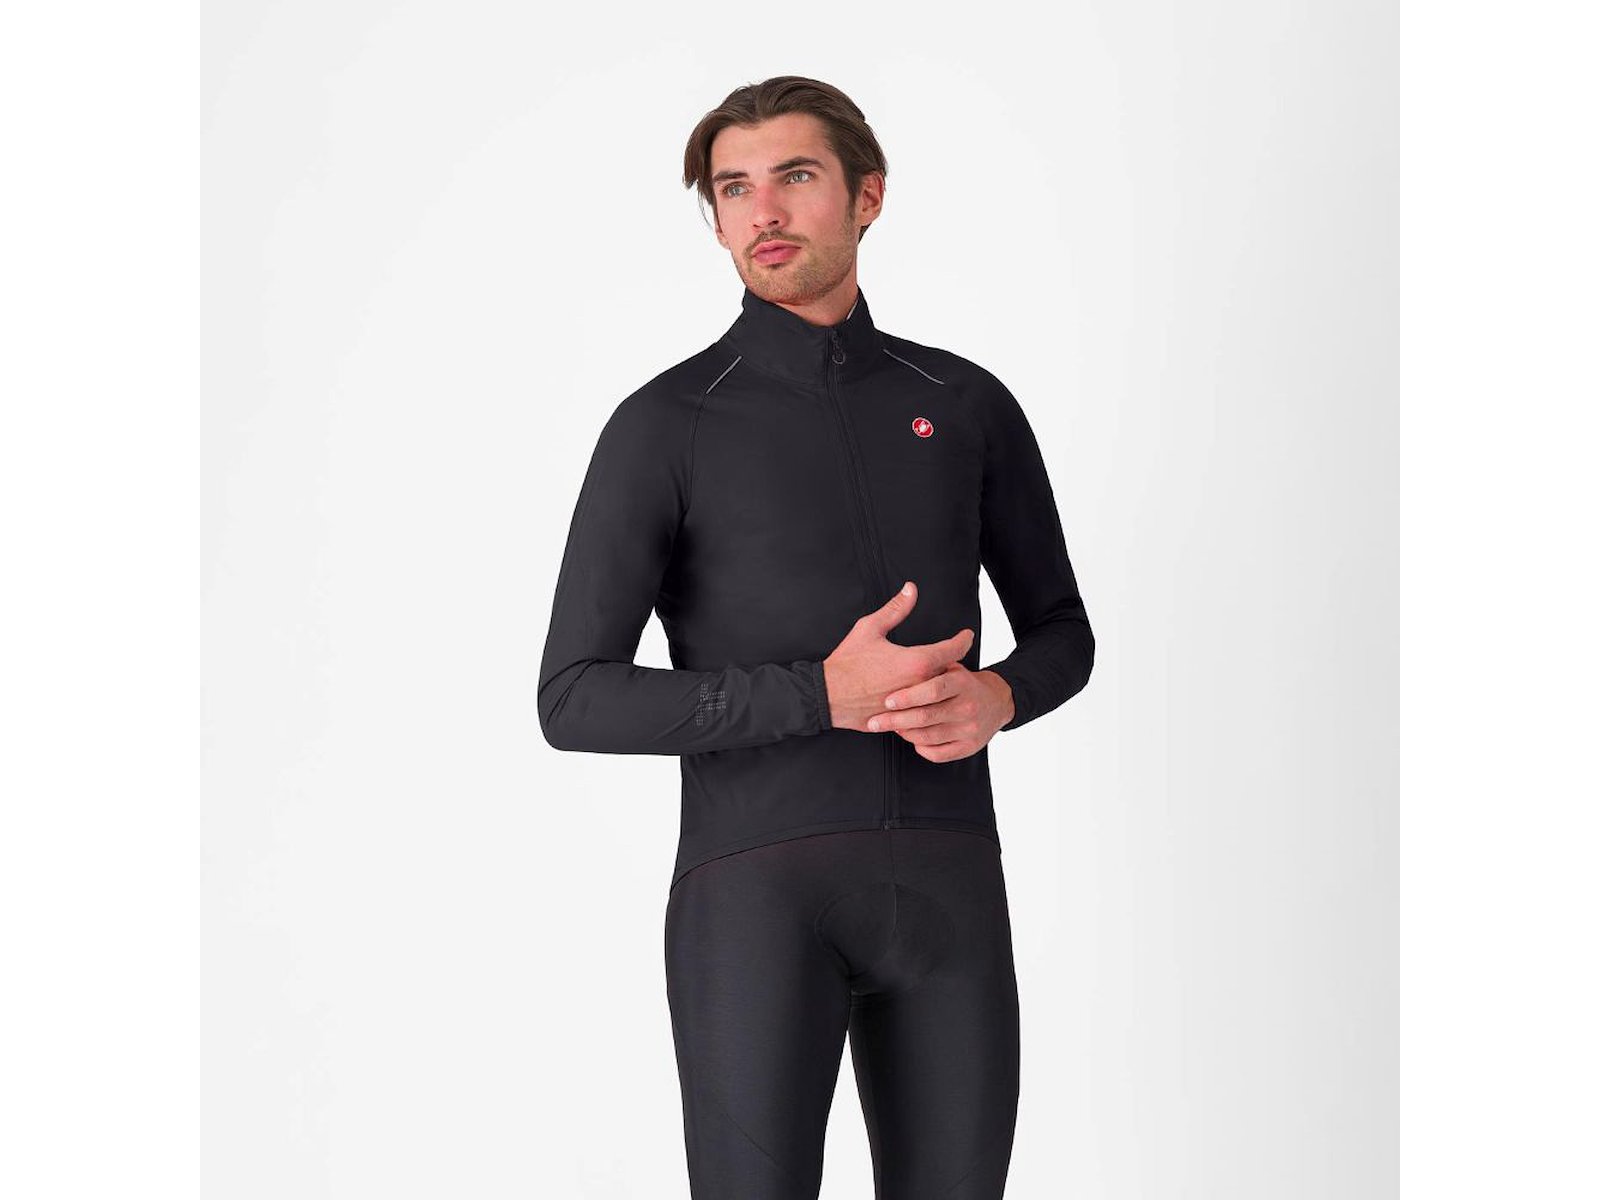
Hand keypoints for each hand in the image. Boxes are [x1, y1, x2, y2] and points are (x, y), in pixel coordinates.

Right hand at [822, 581, 973, 731]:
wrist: (827, 695)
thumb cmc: (847, 662)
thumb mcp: (870, 628)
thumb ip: (895, 608)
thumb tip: (911, 589)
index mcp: (917, 661)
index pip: (954, 650)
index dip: (964, 640)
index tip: (967, 635)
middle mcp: (920, 685)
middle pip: (949, 673)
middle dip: (951, 663)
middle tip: (947, 654)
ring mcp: (913, 705)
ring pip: (938, 694)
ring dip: (939, 684)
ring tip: (935, 676)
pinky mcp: (903, 718)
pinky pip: (923, 710)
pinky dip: (925, 702)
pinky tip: (918, 696)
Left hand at [865, 664, 1014, 761]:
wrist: (997, 702)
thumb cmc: (965, 684)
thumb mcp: (952, 667)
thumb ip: (931, 665)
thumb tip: (897, 657)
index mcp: (962, 683)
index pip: (933, 690)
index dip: (908, 697)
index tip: (887, 701)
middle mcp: (967, 706)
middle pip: (926, 716)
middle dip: (896, 720)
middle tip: (875, 721)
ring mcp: (969, 729)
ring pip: (929, 737)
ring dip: (905, 733)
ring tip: (891, 727)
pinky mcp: (969, 747)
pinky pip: (938, 754)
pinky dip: (921, 748)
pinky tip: (913, 739)